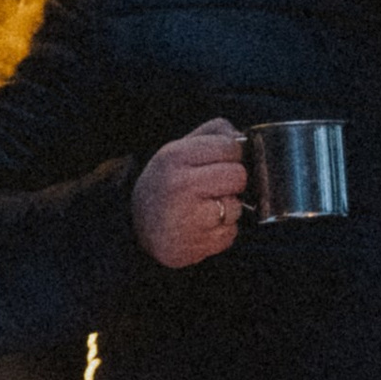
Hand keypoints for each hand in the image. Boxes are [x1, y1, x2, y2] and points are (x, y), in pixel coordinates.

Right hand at [133, 119, 248, 268]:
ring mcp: (190, 218)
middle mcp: (181, 185)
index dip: (232, 155)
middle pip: (238, 176)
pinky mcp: (199, 244)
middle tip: (216, 187)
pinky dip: (221, 231)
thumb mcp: (177, 150)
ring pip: (236, 207)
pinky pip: (231, 232)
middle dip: (233, 182)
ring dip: (227, 209)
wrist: (138, 231)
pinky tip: (201, 227)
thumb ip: (211, 134)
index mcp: (175, 157)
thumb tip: (242, 138)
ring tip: (203, 209)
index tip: (222, 162)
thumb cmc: (165, 186)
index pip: (229, 147)